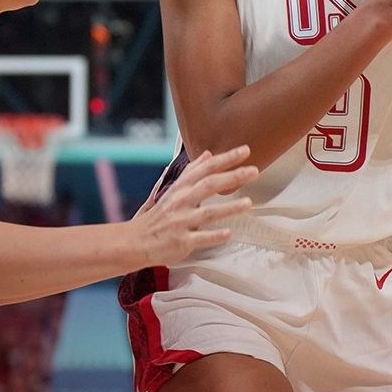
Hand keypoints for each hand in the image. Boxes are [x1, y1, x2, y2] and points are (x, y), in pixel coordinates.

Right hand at [129, 145, 256, 266]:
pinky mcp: (182, 241)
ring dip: (229, 207)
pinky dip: (214, 236)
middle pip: (209, 185)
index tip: (245, 150)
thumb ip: (192, 172)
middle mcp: (182, 201)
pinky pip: (200, 238)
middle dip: (232, 176)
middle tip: (254, 171)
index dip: (226, 158)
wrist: (137, 240)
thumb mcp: (173, 190)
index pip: (206, 168)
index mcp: (181, 187)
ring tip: (248, 203)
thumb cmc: (159, 215)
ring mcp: (182, 221)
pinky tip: (229, 233)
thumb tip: (208, 154)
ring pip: (208, 212)